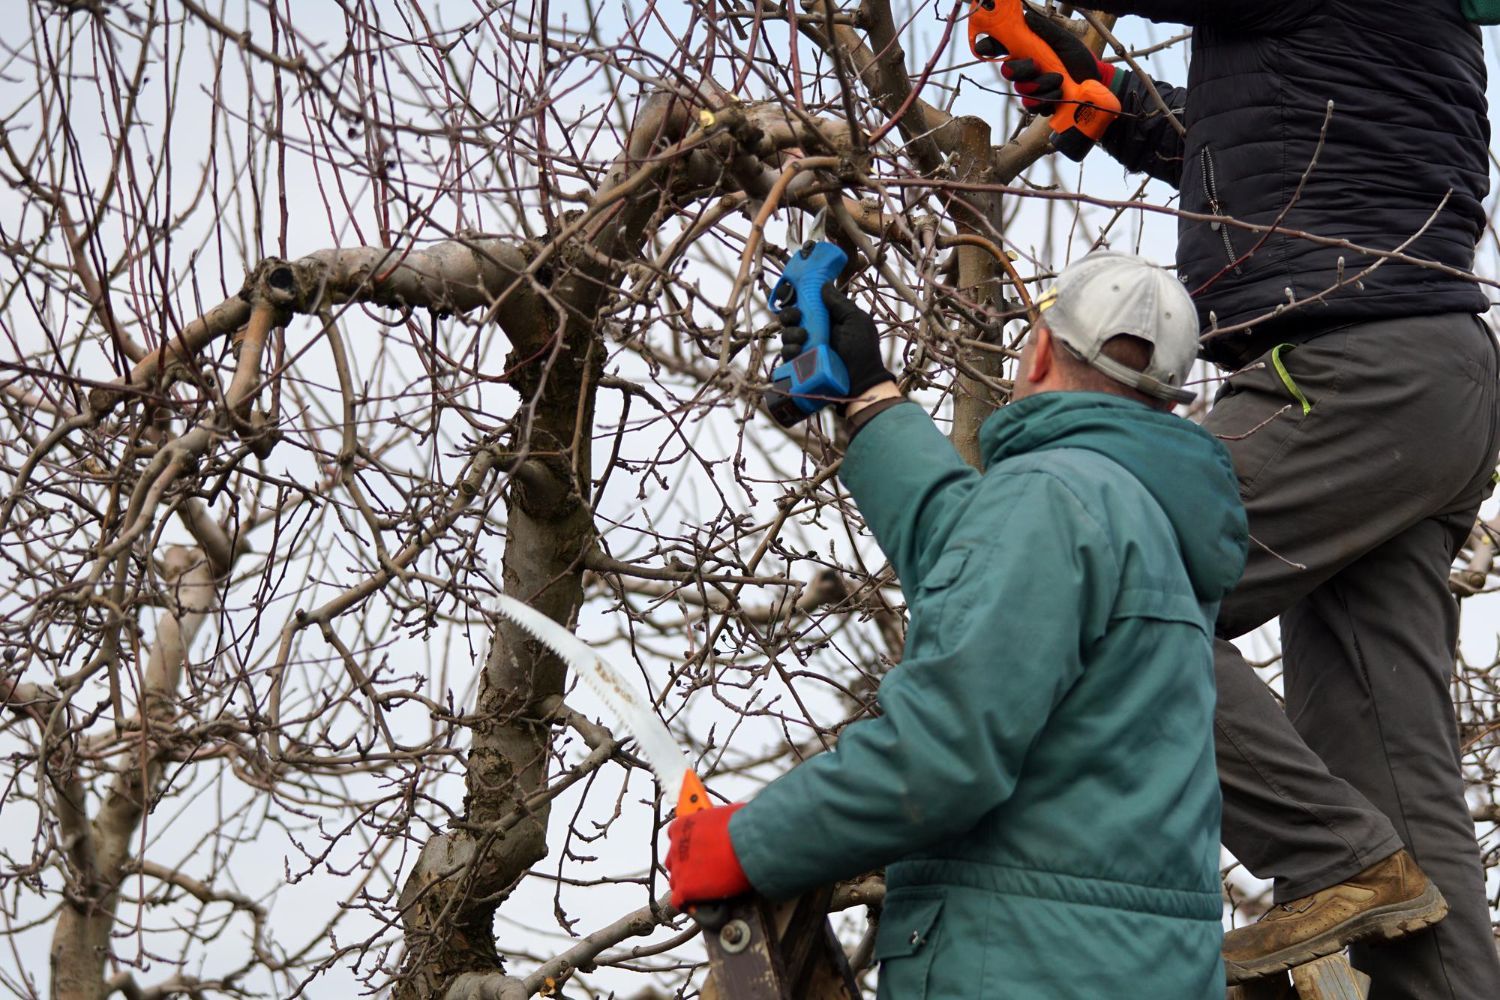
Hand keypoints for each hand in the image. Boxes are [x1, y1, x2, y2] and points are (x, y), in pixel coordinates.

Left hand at [665, 802, 749, 909]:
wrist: (748, 843)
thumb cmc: (743, 826)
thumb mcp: (726, 816)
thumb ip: (717, 824)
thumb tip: (727, 827)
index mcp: (683, 825)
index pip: (675, 837)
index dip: (688, 846)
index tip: (697, 851)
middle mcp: (676, 845)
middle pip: (674, 861)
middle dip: (686, 867)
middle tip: (702, 871)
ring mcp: (679, 868)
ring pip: (675, 882)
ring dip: (687, 885)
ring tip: (703, 889)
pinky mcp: (685, 888)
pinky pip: (678, 900)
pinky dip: (686, 903)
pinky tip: (697, 905)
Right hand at [776, 282, 894, 401]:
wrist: (861, 382)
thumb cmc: (863, 351)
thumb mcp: (856, 321)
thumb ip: (840, 303)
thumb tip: (824, 284)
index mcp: (827, 317)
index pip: (806, 301)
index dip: (794, 295)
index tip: (789, 292)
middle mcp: (814, 330)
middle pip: (790, 316)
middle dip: (789, 314)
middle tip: (796, 317)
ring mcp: (806, 348)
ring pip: (786, 334)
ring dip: (791, 333)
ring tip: (803, 338)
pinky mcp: (800, 365)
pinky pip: (786, 354)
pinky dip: (790, 350)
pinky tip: (799, 351)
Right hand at [991, 9, 1115, 115]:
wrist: (1094, 82)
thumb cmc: (1078, 59)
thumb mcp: (1063, 40)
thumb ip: (1044, 30)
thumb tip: (1026, 16)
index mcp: (1026, 51)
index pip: (1000, 49)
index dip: (989, 48)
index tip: (987, 48)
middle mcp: (1025, 70)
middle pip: (1008, 72)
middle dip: (1021, 70)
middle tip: (1036, 66)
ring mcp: (1031, 89)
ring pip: (1022, 90)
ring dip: (1041, 85)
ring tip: (1059, 80)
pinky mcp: (1039, 105)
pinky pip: (1032, 106)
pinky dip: (1047, 99)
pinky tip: (1059, 94)